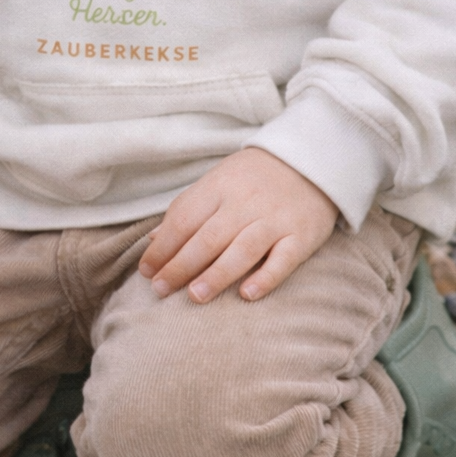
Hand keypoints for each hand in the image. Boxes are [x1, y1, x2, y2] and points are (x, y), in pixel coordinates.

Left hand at [139, 147, 337, 302]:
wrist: (308, 160)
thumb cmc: (253, 178)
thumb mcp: (217, 183)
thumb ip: (188, 210)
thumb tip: (154, 241)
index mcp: (219, 187)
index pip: (184, 218)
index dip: (163, 246)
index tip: (146, 272)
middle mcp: (244, 203)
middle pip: (208, 237)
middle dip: (181, 265)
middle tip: (160, 290)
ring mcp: (273, 219)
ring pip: (242, 249)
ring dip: (217, 274)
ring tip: (195, 296)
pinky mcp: (301, 236)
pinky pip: (283, 259)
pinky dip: (265, 277)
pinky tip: (247, 294)